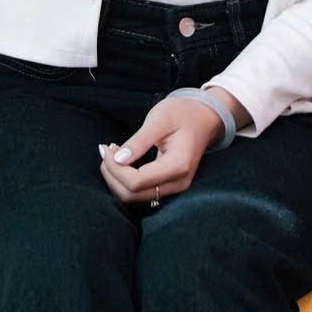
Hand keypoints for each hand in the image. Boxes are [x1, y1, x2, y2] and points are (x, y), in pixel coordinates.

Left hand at [100, 92, 224, 205]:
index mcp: (178, 166)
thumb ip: (139, 141)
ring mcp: (175, 187)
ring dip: (117, 179)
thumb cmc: (183, 113)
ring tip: (113, 154)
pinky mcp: (169, 186)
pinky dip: (125, 181)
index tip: (106, 148)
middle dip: (112, 175)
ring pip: (134, 197)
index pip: (136, 181)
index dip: (115, 169)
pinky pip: (141, 192)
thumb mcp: (160, 119)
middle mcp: (178, 183)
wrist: (204, 117)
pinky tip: (122, 162)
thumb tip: (117, 160)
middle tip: (106, 151)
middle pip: (133, 194)